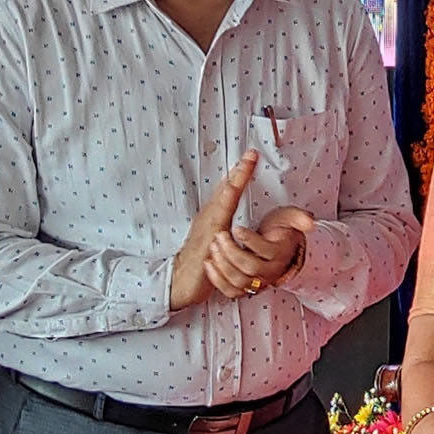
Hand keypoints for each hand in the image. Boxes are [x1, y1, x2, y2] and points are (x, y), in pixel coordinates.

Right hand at [168, 151, 258, 309]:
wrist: (181, 280)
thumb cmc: (201, 259)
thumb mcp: (217, 239)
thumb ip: (227, 226)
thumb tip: (234, 215)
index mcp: (214, 216)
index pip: (229, 190)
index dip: (240, 173)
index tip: (252, 156)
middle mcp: (210, 216)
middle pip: (226, 188)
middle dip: (239, 170)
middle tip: (251, 153)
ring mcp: (208, 226)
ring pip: (223, 199)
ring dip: (235, 182)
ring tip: (245, 166)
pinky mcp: (208, 239)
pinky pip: (218, 219)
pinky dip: (225, 205)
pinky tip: (231, 193)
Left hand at [204, 205, 315, 299]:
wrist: (277, 247)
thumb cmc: (279, 230)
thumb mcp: (289, 219)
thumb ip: (298, 218)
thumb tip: (309, 223)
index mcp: (280, 255)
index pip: (264, 251)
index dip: (249, 240)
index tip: (236, 228)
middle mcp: (270, 272)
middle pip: (250, 267)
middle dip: (231, 251)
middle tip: (219, 235)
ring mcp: (258, 282)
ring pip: (239, 281)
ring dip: (222, 264)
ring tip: (213, 246)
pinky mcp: (245, 288)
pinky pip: (231, 291)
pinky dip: (217, 280)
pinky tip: (209, 263)